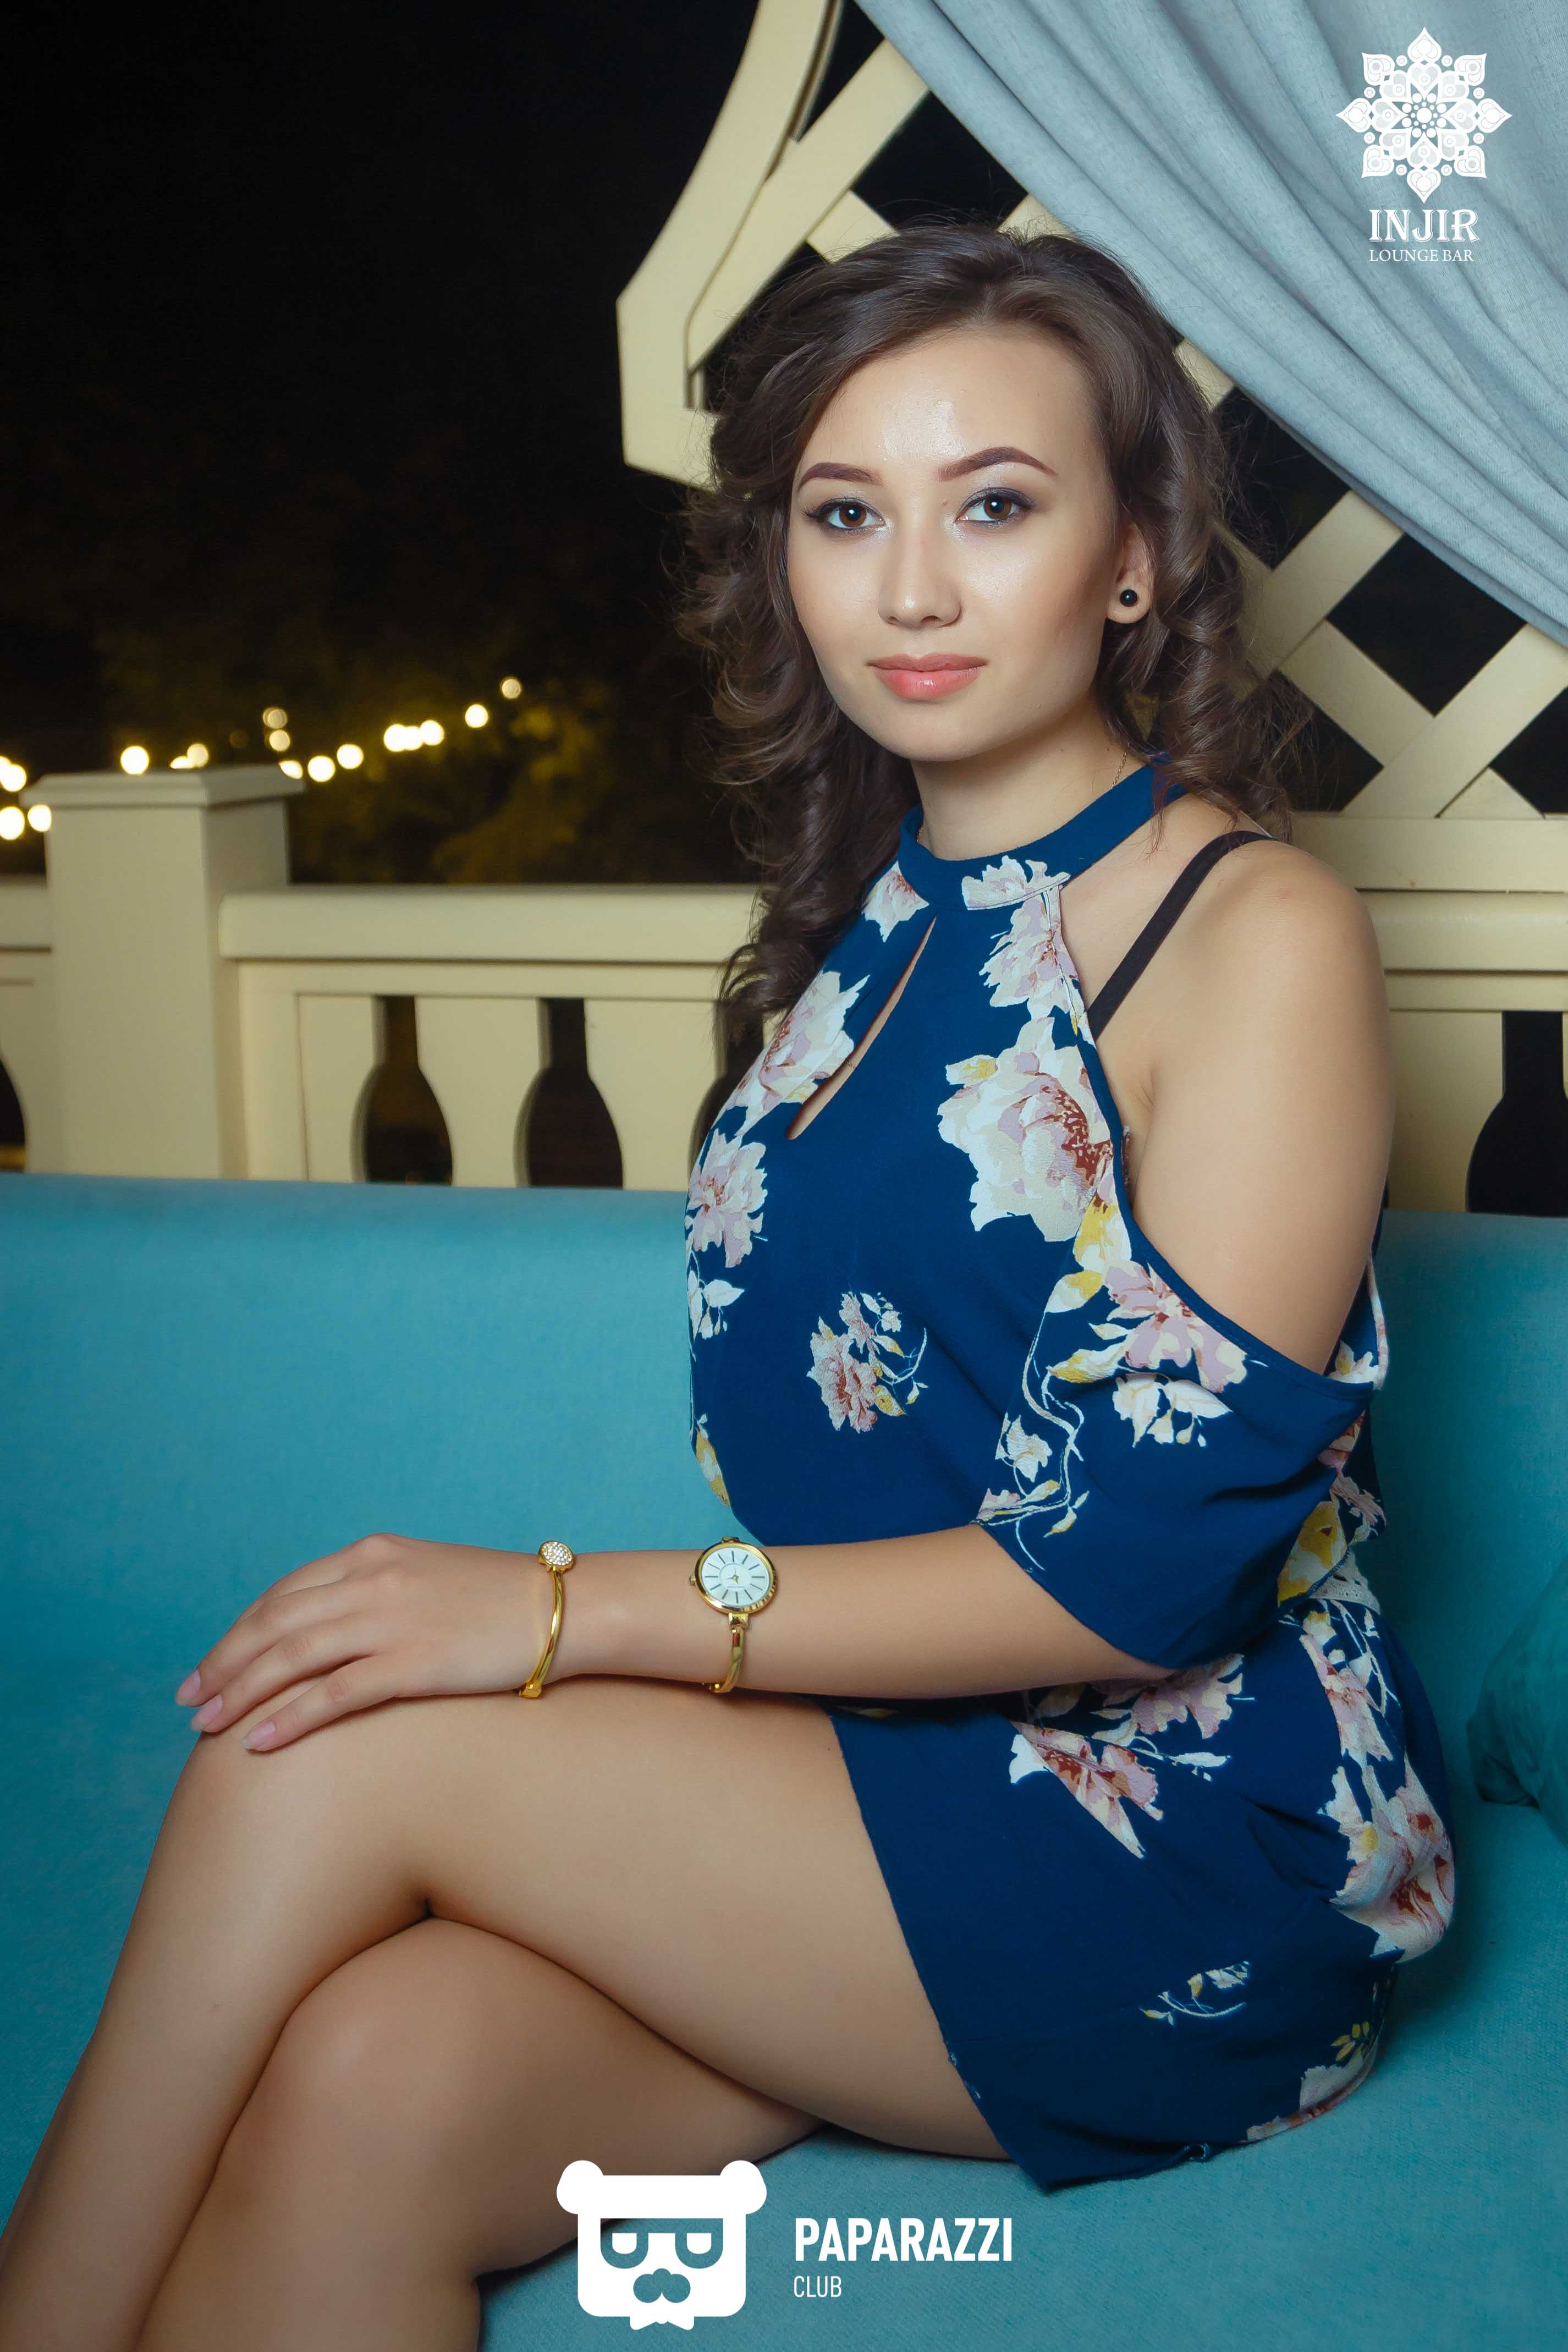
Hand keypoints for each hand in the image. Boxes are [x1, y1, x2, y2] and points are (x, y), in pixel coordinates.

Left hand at [173, 1532, 560, 1751]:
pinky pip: (333, 1694)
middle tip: (190, 1702)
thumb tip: (334, 1630)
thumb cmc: (502, 1600)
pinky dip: (288, 1718)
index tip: (212, 1665)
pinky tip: (259, 1743)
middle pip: (274, 1623)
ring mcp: (391, 1620)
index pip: (284, 1594)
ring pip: (292, 1657)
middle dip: (224, 1664)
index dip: (240, 1632)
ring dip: (241, 1693)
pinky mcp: (413, 1662)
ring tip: (206, 1728)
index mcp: (373, 1554)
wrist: (566, 1608)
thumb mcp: (429, 1577)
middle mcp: (372, 1579)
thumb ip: (379, 1592)